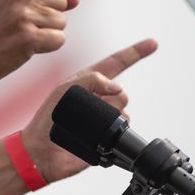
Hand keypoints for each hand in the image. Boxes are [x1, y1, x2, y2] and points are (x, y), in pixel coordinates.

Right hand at [0, 0, 105, 87]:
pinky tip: (24, 49)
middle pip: (61, 1)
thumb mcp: (8, 7)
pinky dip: (47, 47)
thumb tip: (75, 0)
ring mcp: (22, 15)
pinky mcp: (27, 37)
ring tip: (18, 38)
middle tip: (20, 28)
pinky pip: (58, 40)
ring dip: (47, 34)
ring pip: (61, 23)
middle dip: (50, 16)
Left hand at [22, 38, 158, 183]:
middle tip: (86, 108)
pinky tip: (95, 137)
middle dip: (110, 98)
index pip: (115, 63)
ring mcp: (105, 118)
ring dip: (109, 117)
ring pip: (124, 112)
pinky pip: (122, 132)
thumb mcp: (63, 91)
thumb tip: (117, 87)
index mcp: (88, 83)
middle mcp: (100, 99)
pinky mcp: (109, 137)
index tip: (153, 43)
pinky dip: (113, 134)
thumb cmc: (47, 119)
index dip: (134, 53)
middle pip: (122, 92)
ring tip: (85, 125)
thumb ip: (89, 80)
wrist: (41, 151)